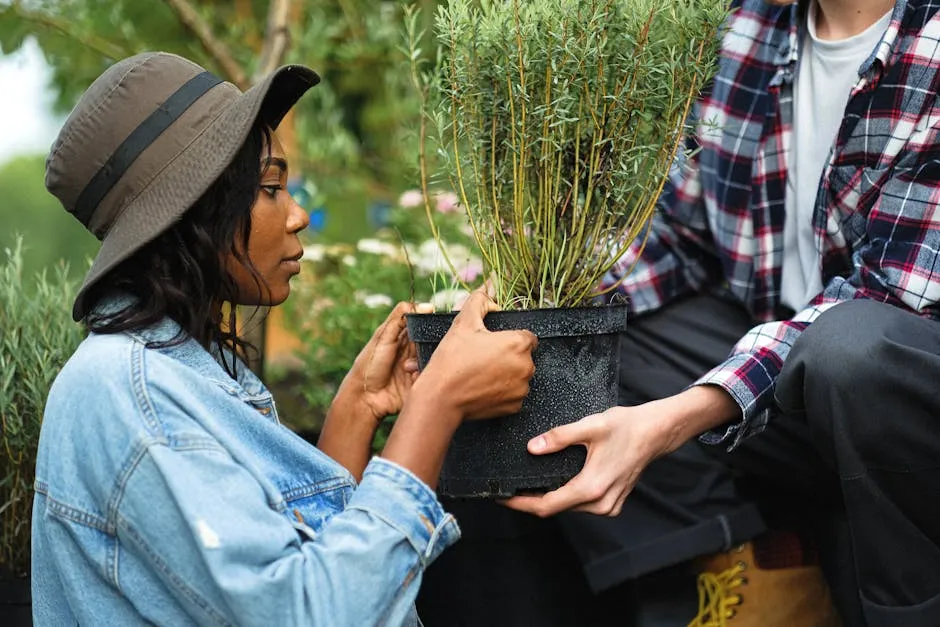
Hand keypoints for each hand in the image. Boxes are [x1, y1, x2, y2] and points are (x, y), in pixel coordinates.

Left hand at [338, 301, 426, 421]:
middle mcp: (414, 351)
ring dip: (422, 361)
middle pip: (433, 342)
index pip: (425, 325)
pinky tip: (410, 377)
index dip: (431, 324)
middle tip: (416, 349)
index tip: (432, 324)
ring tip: (406, 367)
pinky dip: (422, 375)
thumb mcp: (383, 336)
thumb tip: (427, 305)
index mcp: (405, 337)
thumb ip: (401, 317)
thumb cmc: (369, 364)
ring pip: (434, 358)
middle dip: (428, 344)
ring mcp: (418, 366)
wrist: (364, 397)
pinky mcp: (421, 382)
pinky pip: (431, 375)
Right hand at [381, 289, 537, 488]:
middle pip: (524, 356)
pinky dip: (502, 391)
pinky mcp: (515, 407)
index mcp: (519, 344)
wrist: (441, 398)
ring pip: (519, 375)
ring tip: (481, 373)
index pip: (527, 336)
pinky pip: (513, 394)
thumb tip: (489, 283)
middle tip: (482, 357)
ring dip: (506, 373)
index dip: (509, 337)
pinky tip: (484, 387)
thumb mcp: (463, 323)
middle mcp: (527, 367)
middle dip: (508, 355)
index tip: (492, 342)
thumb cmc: (452, 359)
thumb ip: (480, 300)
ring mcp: (522, 389)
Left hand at [502, 386, 738, 516]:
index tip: (501, 497)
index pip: (547, 506)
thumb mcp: (590, 426)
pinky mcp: (612, 503)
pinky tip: (554, 481)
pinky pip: (581, 505)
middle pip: (555, 509)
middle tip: (509, 487)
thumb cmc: (627, 427)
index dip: (521, 504)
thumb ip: (559, 438)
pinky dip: (565, 496)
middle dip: (531, 500)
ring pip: (568, 508)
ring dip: (549, 498)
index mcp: (592, 487)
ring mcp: (608, 506)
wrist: (656, 432)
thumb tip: (532, 448)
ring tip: (527, 484)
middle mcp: (600, 503)